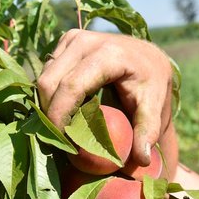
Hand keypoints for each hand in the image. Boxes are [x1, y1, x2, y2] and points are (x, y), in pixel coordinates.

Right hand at [37, 29, 173, 164]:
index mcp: (108, 54)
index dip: (60, 115)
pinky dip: (51, 94)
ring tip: (64, 127)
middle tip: (60, 140)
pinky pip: (47, 72)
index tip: (62, 141)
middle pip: (50, 82)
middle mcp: (86, 41)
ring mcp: (73, 38)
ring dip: (48, 105)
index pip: (71, 86)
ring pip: (43, 77)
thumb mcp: (154, 107)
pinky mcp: (65, 42)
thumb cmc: (152, 84)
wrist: (149, 57)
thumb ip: (148, 131)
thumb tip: (142, 160)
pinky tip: (65, 111)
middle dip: (50, 114)